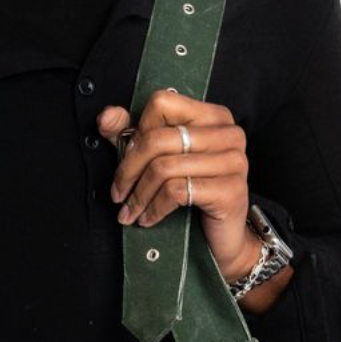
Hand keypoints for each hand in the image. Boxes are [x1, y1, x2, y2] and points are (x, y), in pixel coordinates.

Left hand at [97, 92, 261, 281]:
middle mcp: (228, 133)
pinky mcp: (231, 190)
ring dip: (139, 195)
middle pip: (159, 138)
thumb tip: (107, 116)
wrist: (222, 237)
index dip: (138, 132)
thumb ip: (129, 133)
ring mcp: (233, 161)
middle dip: (129, 170)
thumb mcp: (157, 157)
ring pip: (164, 167)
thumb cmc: (192, 193)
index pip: (163, 104)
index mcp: (212, 116)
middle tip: (118, 193)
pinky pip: (176, 191)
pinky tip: (148, 218)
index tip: (128, 158)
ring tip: (130, 211)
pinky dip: (154, 208)